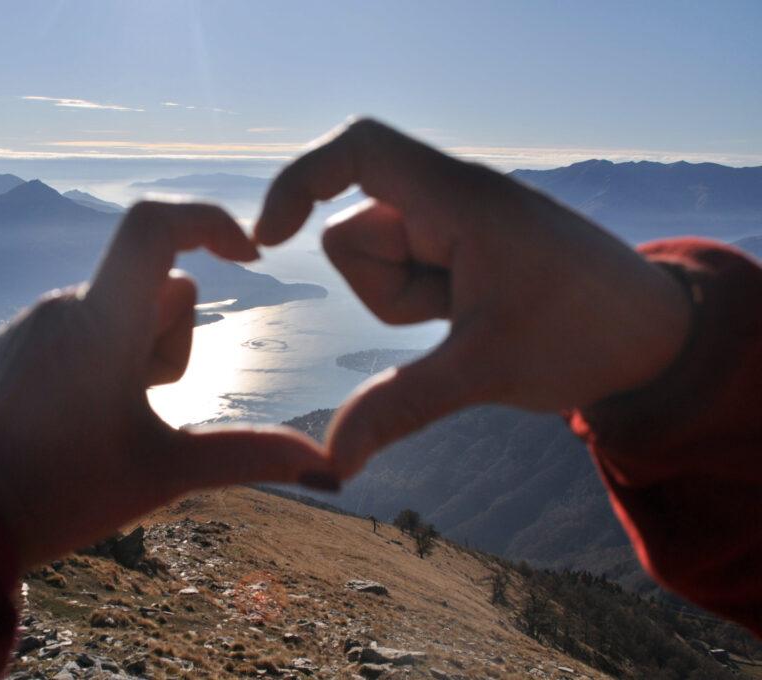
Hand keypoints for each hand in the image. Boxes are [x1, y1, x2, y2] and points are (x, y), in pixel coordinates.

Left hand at [0, 201, 330, 569]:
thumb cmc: (66, 496)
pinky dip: (100, 354)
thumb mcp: (167, 473)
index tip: (249, 256)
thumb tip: (327, 467)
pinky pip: (78, 323)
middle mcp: (63, 305)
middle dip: (174, 335)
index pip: (154, 224)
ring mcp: (31, 322)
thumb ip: (250, 457)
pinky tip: (77, 415)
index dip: (210, 220)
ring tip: (110, 416)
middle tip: (148, 403)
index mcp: (103, 323)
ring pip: (119, 307)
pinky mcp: (11, 342)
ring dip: (138, 349)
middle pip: (156, 285)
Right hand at [255, 119, 690, 477]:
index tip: (270, 239)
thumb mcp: (485, 371)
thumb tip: (328, 465)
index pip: (359, 148)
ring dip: (406, 299)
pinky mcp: (460, 247)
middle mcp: (451, 198)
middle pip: (357, 233)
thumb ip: (399, 408)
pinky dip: (421, 301)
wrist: (656, 338)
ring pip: (378, 259)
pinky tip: (473, 316)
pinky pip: (406, 273)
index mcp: (459, 200)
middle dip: (386, 289)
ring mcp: (455, 223)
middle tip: (454, 314)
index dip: (300, 180)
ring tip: (472, 316)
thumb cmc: (587, 335)